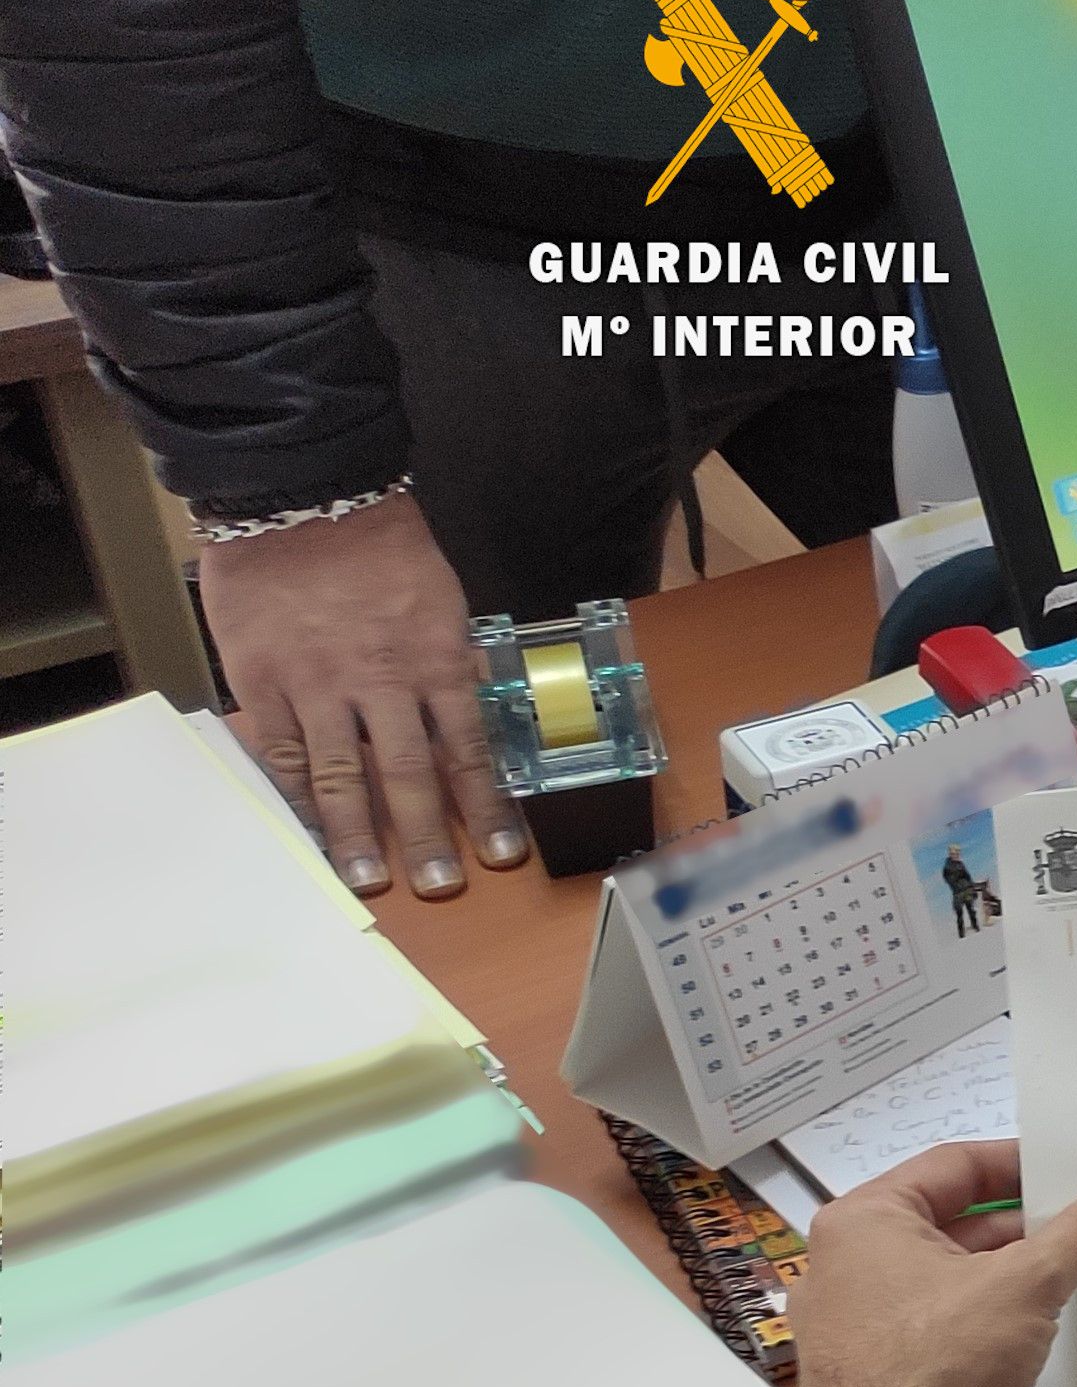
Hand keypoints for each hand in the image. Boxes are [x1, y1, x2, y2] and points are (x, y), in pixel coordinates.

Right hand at [197, 493, 527, 895]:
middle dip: (425, 835)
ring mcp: (318, 686)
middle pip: (408, 773)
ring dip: (357, 833)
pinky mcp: (265, 682)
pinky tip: (307, 831)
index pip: (469, 749)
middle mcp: (382, 682)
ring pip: (340, 775)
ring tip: (368, 881)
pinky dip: (295, 797)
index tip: (500, 853)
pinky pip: (282, 751)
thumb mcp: (442, 602)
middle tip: (439, 886)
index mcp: (438, 661)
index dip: (486, 806)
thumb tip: (474, 716)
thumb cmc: (382, 548)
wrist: (303, 500)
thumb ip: (452, 664)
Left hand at [790, 1141, 1076, 1386]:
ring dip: (1011, 1282)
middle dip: (1026, 1230)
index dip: (1021, 1163)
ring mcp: (859, 1326)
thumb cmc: (931, 1367)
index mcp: (864, 1222)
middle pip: (954, 1226)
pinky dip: (989, 1327)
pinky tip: (1042, 1336)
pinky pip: (942, 1332)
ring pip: (950, 1283)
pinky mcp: (880, 1377)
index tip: (1072, 1169)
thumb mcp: (1025, 1284)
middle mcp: (849, 1268)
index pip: (953, 1165)